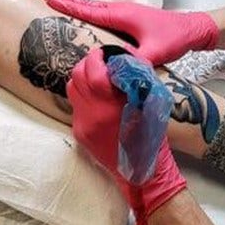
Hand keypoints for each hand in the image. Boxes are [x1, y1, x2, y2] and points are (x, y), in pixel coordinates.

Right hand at [37, 0, 218, 65]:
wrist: (191, 29)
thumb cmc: (174, 37)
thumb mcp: (156, 51)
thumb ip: (136, 60)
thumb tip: (114, 68)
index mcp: (121, 14)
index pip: (87, 9)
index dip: (66, 4)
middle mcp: (118, 11)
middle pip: (84, 3)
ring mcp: (121, 14)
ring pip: (90, 7)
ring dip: (70, 2)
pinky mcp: (125, 20)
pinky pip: (98, 14)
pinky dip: (83, 11)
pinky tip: (77, 13)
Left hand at [66, 47, 186, 217]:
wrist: (142, 171)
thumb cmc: (152, 136)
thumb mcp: (150, 103)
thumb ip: (134, 80)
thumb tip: (122, 59)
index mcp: (110, 106)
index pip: (91, 71)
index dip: (95, 58)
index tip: (102, 54)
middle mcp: (91, 115)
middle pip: (76, 77)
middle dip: (87, 65)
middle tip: (100, 62)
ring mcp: (82, 125)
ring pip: (72, 90)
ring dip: (82, 79)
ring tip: (97, 79)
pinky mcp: (79, 133)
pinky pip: (76, 107)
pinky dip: (84, 97)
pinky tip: (98, 100)